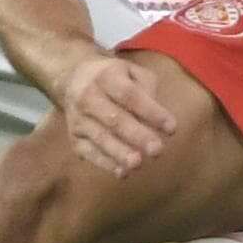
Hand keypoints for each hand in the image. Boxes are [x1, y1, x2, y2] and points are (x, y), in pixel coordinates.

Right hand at [54, 49, 175, 176]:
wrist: (71, 79)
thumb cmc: (112, 77)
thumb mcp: (131, 71)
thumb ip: (147, 88)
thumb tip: (156, 116)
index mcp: (106, 76)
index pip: (130, 95)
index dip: (151, 112)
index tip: (172, 128)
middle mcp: (88, 96)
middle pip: (114, 118)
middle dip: (137, 136)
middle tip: (157, 150)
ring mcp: (79, 119)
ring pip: (100, 138)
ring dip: (119, 153)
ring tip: (137, 163)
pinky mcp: (74, 138)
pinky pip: (89, 152)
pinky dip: (105, 163)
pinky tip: (122, 172)